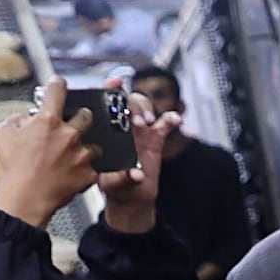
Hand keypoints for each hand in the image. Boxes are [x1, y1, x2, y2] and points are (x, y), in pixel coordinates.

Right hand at [0, 92, 100, 230]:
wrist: (24, 200)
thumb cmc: (12, 169)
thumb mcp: (3, 134)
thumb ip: (17, 119)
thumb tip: (27, 117)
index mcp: (48, 120)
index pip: (58, 89)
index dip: (57, 84)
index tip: (58, 84)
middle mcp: (69, 134)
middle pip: (86, 114)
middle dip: (80, 117)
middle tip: (72, 124)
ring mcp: (81, 154)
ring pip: (94, 143)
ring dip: (85, 146)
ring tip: (72, 154)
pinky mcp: (88, 174)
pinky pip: (94, 167)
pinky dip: (86, 169)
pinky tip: (74, 172)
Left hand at [93, 90, 176, 234]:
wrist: (131, 196)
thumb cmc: (114, 186)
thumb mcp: (111, 184)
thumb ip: (121, 177)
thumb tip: (135, 174)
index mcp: (105, 130)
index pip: (104, 102)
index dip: (109, 88)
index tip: (115, 83)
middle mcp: (121, 125)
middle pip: (127, 100)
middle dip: (132, 105)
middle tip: (136, 120)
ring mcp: (139, 130)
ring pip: (144, 106)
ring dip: (147, 109)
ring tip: (149, 123)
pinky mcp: (155, 138)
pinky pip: (165, 123)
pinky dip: (171, 119)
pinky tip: (175, 120)